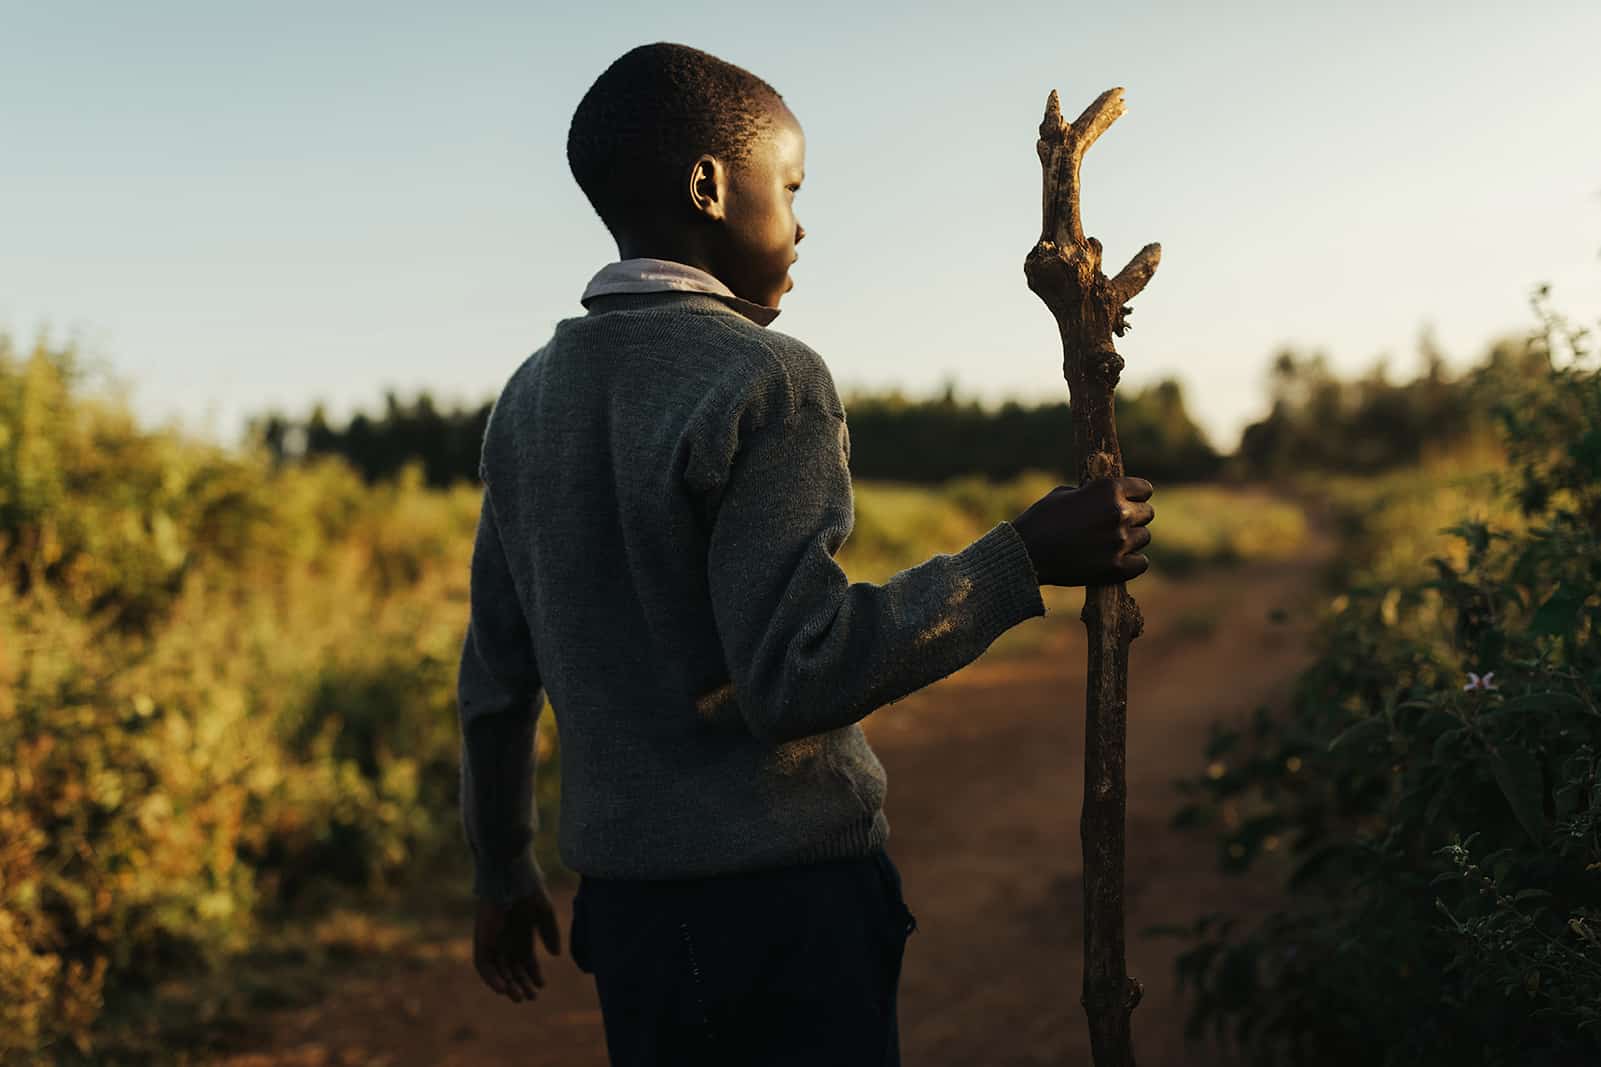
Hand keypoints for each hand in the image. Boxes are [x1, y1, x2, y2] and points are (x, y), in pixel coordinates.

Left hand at [473, 882, 561, 1002]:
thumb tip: (556, 955)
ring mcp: (493, 939)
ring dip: (507, 985)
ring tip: (518, 997)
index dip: (533, 974)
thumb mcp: (544, 912)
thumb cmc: (529, 887)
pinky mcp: (482, 938)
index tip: (542, 985)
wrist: (510, 873)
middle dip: (521, 984)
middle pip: (512, 969)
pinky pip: (483, 964)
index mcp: (522, 933)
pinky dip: (491, 978)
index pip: (526, 960)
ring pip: (497, 970)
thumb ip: (550, 932)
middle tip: (531, 998)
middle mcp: (506, 938)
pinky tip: (503, 988)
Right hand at [1010, 475, 1154, 586]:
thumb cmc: (1041, 520)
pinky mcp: (1117, 567)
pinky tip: (1114, 561)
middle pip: (1147, 514)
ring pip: (1143, 538)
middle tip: (1113, 526)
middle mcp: (1119, 513)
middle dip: (1133, 518)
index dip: (1135, 496)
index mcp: (1108, 489)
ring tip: (1107, 544)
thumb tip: (1110, 498)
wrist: (1025, 553)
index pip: (1144, 489)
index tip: (1128, 503)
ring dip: (1130, 541)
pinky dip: (1131, 563)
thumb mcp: (1066, 494)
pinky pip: (1141, 563)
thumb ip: (1094, 494)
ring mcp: (1120, 541)